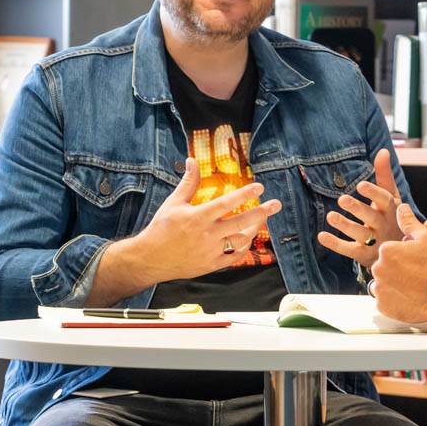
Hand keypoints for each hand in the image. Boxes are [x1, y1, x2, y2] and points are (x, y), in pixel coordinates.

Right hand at [126, 157, 283, 282]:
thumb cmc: (161, 228)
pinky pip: (234, 257)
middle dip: (262, 213)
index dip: (245, 194)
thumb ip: (188, 182)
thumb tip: (192, 160)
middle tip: (276, 204)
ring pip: (241, 241)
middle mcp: (207, 235)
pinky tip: (248, 239)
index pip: (226, 203)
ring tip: (261, 220)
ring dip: (254, 229)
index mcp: (198, 217)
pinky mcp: (211, 265)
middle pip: (241, 223)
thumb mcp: (174, 202)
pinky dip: (243, 248)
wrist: (150, 259)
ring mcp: (211, 252)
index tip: (260, 187)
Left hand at [314, 148, 404, 271]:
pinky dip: (335, 244)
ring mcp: (375, 241)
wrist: (402, 251)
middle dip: (357, 208)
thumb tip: (382, 151)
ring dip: (345, 225)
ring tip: (330, 216)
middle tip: (342, 199)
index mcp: (391, 209)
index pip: (384, 200)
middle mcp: (384, 225)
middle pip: (371, 217)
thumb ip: (385, 175)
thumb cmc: (392, 217)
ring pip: (360, 234)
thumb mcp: (392, 196)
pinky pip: (349, 250)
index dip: (373, 193)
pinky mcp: (364, 255)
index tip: (361, 185)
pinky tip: (321, 236)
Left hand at [369, 202, 426, 322]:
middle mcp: (378, 269)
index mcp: (386, 250)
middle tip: (417, 274)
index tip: (418, 260)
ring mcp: (380, 289)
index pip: (391, 250)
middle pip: (386, 266)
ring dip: (395, 284)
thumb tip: (401, 208)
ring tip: (413, 286)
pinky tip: (409, 296)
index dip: (406, 254)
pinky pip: (385, 301)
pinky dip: (394, 300)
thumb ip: (410, 222)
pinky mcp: (383, 306)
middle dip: (398, 269)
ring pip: (384, 283)